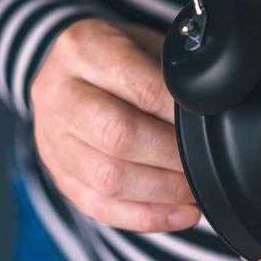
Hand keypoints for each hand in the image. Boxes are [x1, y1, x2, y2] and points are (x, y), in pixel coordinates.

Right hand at [31, 19, 199, 231]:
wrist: (72, 68)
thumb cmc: (121, 55)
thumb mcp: (146, 44)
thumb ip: (172, 74)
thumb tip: (211, 115)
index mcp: (84, 47)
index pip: (141, 89)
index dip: (180, 116)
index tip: (208, 129)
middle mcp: (57, 91)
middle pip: (119, 137)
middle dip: (172, 157)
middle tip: (206, 163)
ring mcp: (49, 136)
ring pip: (107, 179)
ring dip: (163, 192)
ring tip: (195, 191)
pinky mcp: (56, 171)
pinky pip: (98, 206)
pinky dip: (145, 216)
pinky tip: (179, 213)